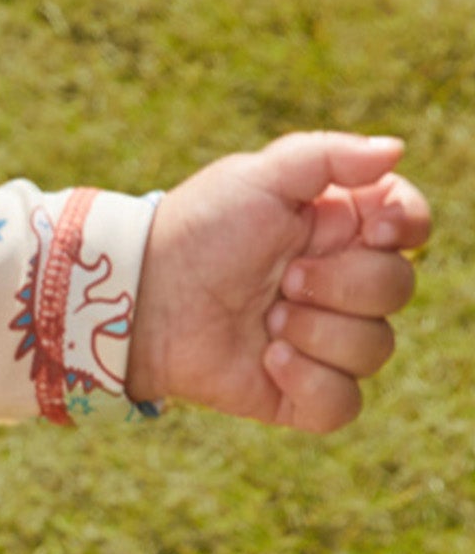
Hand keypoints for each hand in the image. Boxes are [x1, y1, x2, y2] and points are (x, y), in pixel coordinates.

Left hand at [125, 133, 428, 430]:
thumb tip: (396, 150)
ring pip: (376, 348)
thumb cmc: (198, 229)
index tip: (369, 230)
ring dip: (319, 332)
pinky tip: (269, 360)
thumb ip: (329, 156)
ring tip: (268, 318)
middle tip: (285, 278)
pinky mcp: (301, 393)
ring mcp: (324, 341)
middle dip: (341, 284)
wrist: (142, 295)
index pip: (410, 225)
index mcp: (340, 227)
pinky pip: (344, 403)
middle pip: (398, 288)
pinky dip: (311, 382)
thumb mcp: (258, 176)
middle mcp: (341, 284)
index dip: (404, 228)